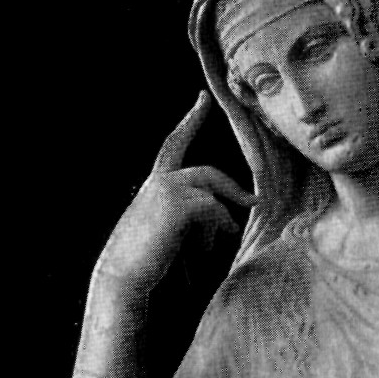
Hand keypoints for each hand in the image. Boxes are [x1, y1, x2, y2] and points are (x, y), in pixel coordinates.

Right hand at [94, 93, 256, 295]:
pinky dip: (217, 228)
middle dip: (232, 187)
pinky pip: (213, 208)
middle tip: (256, 201)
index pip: (173, 146)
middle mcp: (158, 181)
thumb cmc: (140, 265)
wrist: (121, 278)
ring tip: (229, 238)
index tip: (202, 100)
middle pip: (207, 172)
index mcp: (152, 187)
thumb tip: (218, 222)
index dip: (190, 122)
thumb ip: (181, 219)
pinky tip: (210, 248)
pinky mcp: (178, 204)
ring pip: (212, 191)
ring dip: (223, 218)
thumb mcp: (162, 234)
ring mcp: (167, 189)